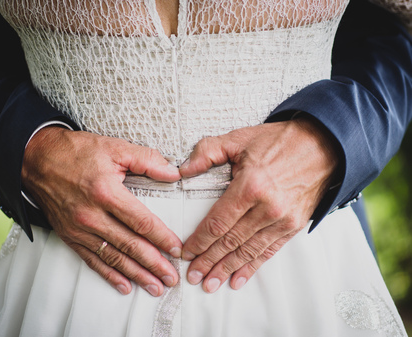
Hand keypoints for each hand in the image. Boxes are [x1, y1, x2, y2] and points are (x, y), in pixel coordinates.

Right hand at [22, 127, 182, 296]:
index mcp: (106, 193)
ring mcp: (79, 229)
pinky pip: (92, 260)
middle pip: (130, 246)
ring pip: (114, 258)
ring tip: (155, 286)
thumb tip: (173, 173)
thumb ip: (147, 160)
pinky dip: (110, 275)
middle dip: (155, 264)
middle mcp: (92, 216)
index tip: (177, 249)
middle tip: (172, 277)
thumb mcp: (115, 148)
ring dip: (137, 274)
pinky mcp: (69, 236)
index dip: (162, 238)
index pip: (141, 222)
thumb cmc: (76, 152)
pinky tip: (125, 285)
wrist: (37, 159)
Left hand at [179, 118, 337, 292]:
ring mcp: (283, 219)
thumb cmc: (279, 142)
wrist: (322, 146)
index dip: (200, 241)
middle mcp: (268, 208)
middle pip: (230, 242)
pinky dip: (252, 267)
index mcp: (251, 186)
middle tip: (193, 275)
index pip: (218, 222)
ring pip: (248, 251)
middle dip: (209, 261)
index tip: (186, 252)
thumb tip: (182, 169)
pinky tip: (238, 278)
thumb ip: (207, 152)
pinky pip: (268, 251)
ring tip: (210, 283)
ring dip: (227, 269)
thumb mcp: (239, 138)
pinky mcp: (293, 226)